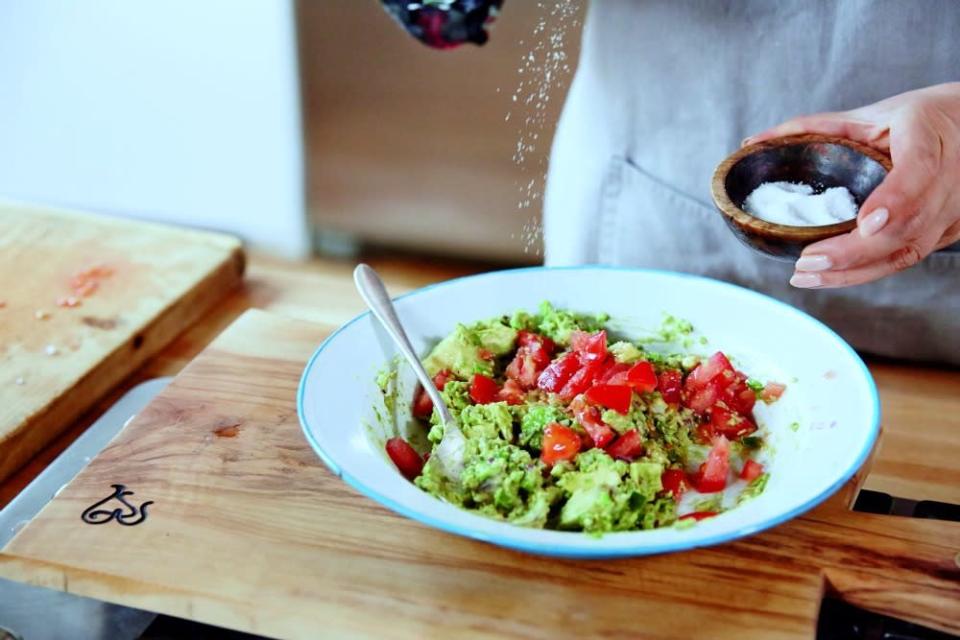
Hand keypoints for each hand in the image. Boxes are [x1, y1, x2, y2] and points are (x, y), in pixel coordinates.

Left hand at [745, 82, 959, 287]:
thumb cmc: (920, 117)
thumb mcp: (872, 112)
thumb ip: (814, 127)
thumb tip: (752, 143)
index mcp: (930, 137)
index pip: (920, 170)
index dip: (897, 199)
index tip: (867, 223)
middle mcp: (951, 178)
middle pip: (908, 224)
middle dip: (855, 250)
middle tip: (808, 260)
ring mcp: (953, 210)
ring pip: (908, 250)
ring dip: (855, 270)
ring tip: (806, 275)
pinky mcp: (948, 231)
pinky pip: (908, 257)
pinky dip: (867, 271)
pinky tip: (831, 276)